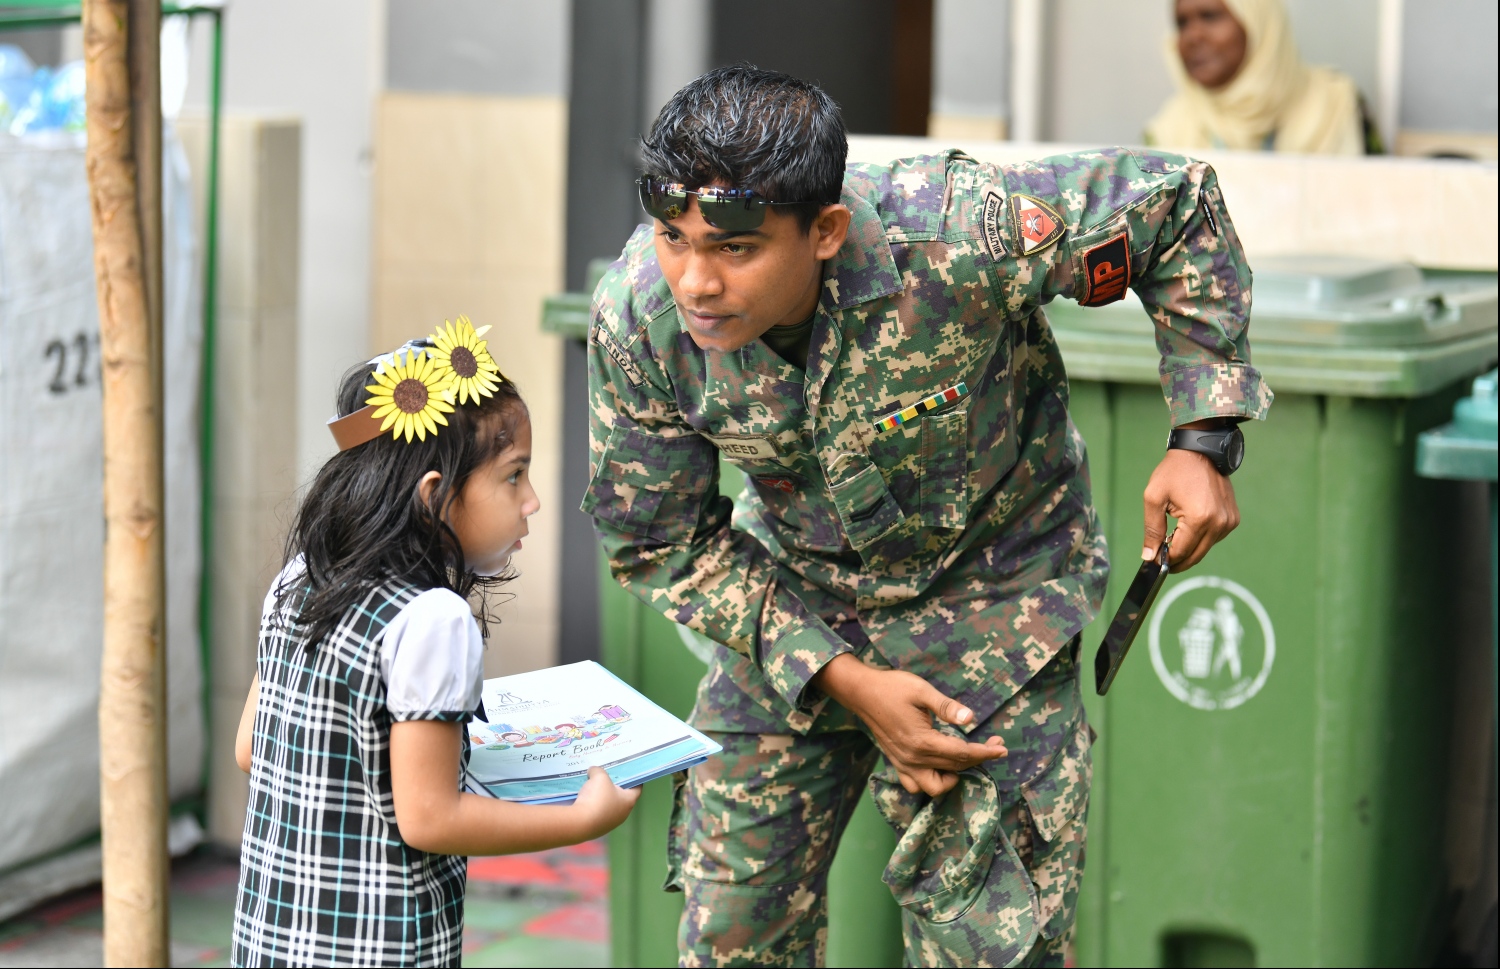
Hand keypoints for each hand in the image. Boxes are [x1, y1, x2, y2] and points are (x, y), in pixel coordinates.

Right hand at [570, 767, 639, 837]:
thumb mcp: (599, 777)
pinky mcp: (598, 829)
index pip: (637, 788)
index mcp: (628, 801)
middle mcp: (623, 814)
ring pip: (609, 806)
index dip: (634, 779)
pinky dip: (593, 806)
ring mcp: (610, 823)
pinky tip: (585, 799)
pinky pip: (597, 814)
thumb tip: (593, 771)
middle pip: (621, 797)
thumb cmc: (597, 798)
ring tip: (593, 786)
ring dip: (603, 797)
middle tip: (607, 776)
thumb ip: (598, 771)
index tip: (628, 772)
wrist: (580, 823)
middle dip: (615, 787)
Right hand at [812, 654, 1005, 796]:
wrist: (862, 693)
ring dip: (955, 776)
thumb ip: (947, 707)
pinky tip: (942, 767)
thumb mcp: (921, 690)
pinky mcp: (897, 764)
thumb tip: (971, 718)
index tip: (1002, 748)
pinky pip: (917, 785)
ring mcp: (904, 764)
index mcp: (922, 741)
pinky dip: (932, 781)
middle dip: (979, 758)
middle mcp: (913, 759)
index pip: (961, 753)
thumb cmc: (892, 687)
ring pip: (936, 786)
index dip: (985, 752)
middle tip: (994, 744)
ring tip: (966, 759)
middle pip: (955, 768)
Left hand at [1142, 432, 1239, 571]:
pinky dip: (1200, 539)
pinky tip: (1188, 530)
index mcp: (1199, 519)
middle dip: (1176, 561)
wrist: (1200, 451)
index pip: (1181, 552)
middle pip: (1195, 556)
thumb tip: (1149, 557)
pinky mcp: (1233, 519)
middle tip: (1160, 558)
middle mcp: (1219, 523)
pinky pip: (1214, 538)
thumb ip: (1152, 530)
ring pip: (1205, 549)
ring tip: (1172, 539)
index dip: (1165, 560)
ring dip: (1189, 549)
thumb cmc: (1174, 471)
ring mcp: (1229, 522)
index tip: (1152, 561)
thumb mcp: (1154, 498)